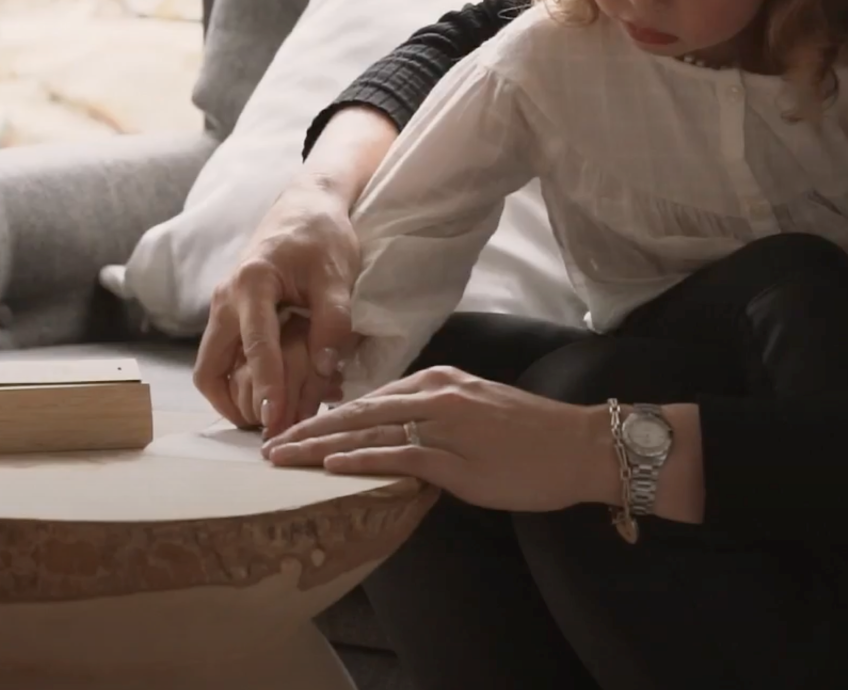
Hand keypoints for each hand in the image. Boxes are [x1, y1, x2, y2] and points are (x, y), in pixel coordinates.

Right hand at [195, 179, 362, 433]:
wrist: (305, 208)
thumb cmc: (322, 236)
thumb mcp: (337, 274)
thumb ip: (333, 322)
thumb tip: (325, 370)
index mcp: (251, 282)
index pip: (255, 344)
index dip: (266, 384)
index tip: (275, 417)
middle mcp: (226, 299)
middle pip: (210, 366)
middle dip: (234, 404)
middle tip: (268, 433)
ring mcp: (223, 309)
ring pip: (211, 367)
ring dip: (235, 397)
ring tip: (270, 421)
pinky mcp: (230, 317)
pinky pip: (222, 359)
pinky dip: (239, 382)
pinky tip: (270, 397)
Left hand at [262, 366, 617, 512]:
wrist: (579, 445)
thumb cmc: (534, 435)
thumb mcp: (479, 409)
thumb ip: (439, 416)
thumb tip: (404, 436)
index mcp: (439, 379)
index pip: (371, 396)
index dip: (328, 414)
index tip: (295, 426)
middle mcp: (434, 394)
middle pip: (356, 410)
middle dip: (307, 427)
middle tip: (267, 445)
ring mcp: (442, 425)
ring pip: (366, 432)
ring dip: (317, 447)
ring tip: (280, 459)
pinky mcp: (453, 458)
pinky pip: (394, 456)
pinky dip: (357, 460)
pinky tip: (326, 467)